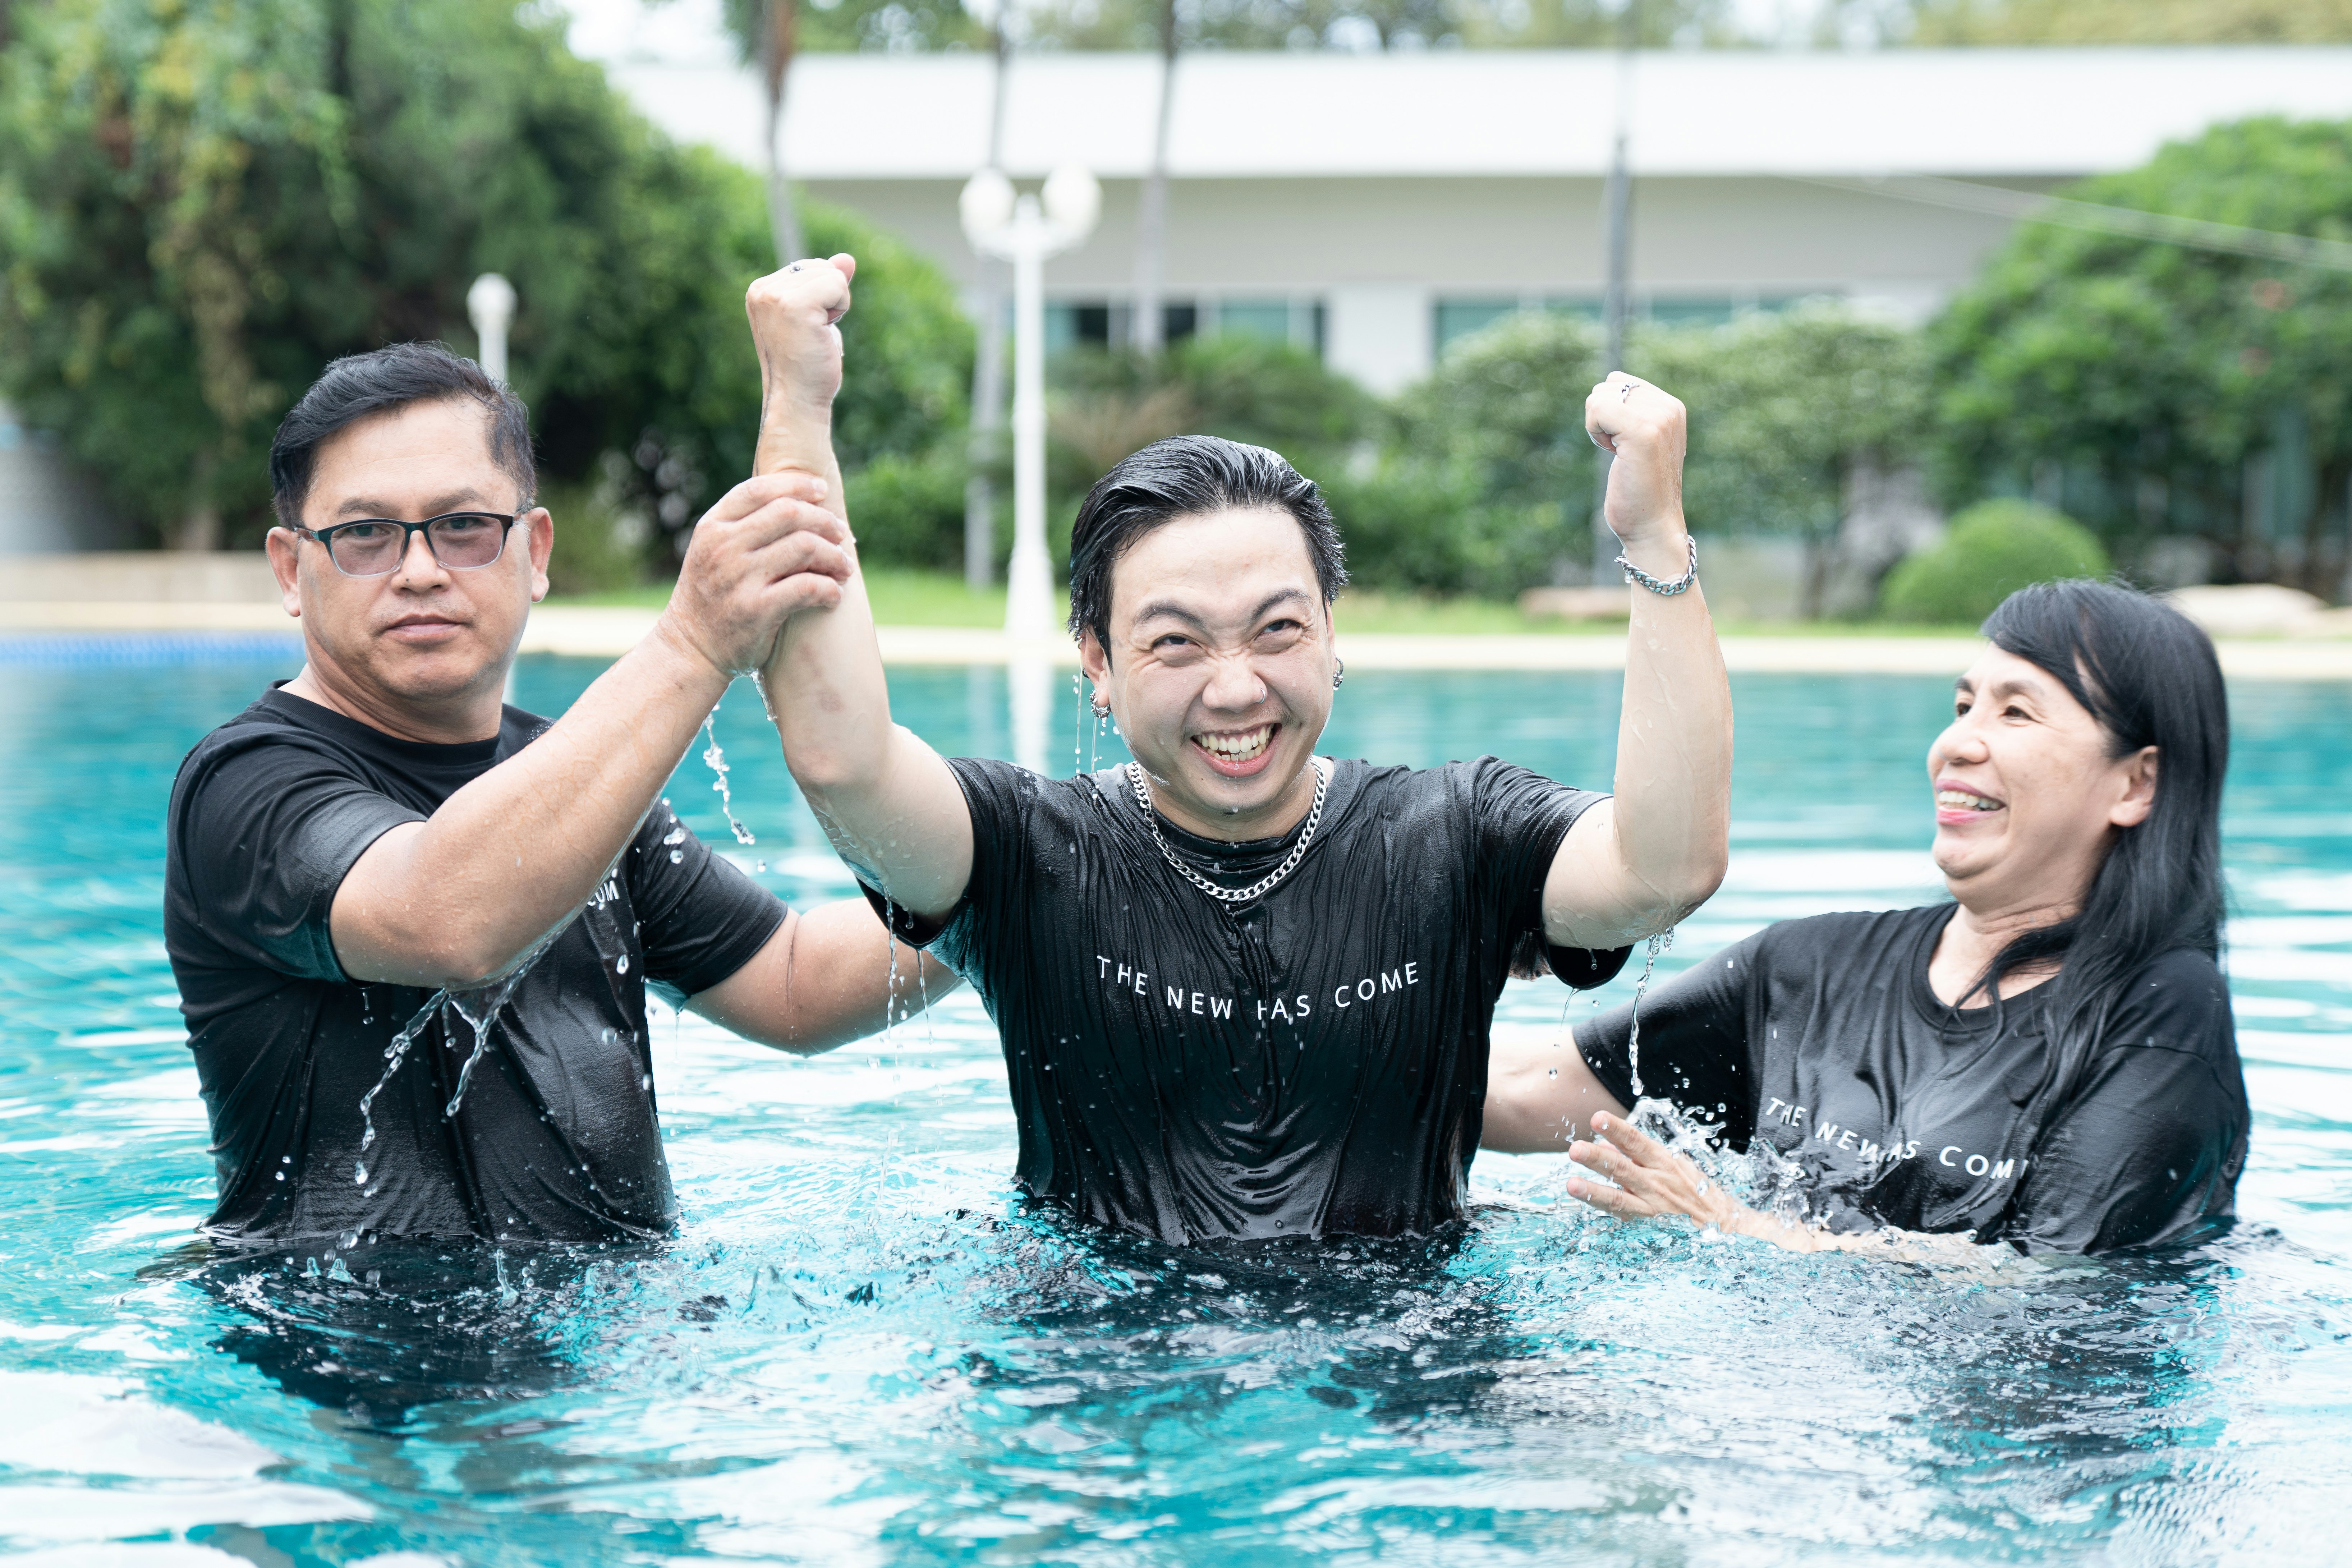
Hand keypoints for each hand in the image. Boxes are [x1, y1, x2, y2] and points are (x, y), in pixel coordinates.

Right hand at [659, 472, 852, 676]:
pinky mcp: (756, 610)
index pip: (759, 490)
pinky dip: (829, 589)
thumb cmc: (713, 596)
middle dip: (824, 521)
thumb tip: (799, 500)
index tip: (822, 491)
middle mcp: (723, 547)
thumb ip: (743, 526)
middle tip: (841, 535)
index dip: (796, 484)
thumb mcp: (713, 551)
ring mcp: (738, 578)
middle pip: (789, 513)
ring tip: (843, 568)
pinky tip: (833, 596)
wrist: (691, 649)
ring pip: (805, 547)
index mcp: (712, 527)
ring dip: (834, 556)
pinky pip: (807, 587)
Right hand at [746, 254, 856, 429]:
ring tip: (816, 334)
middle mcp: (762, 289)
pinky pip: (838, 285)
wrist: (798, 400)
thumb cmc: (807, 366)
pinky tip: (822, 333)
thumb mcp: (818, 318)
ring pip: (832, 274)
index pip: (810, 267)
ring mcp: (775, 295)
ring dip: (836, 306)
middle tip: (813, 333)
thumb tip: (848, 258)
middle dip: (830, 299)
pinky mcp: (793, 303)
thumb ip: (828, 285)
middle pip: (821, 266)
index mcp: (761, 290)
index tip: (806, 328)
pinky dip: (840, 308)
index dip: (822, 298)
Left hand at [1566, 1110, 1776, 1239]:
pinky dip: (1605, 1211)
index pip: (1637, 1142)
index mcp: (1665, 1162)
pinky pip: (1624, 1218)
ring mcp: (1653, 1208)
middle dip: (1598, 1159)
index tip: (1596, 1118)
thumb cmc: (1694, 1191)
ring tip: (1571, 1185)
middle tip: (1574, 1149)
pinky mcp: (1650, 1228)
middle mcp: (1658, 1183)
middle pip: (1623, 1169)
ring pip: (1619, 1199)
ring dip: (1594, 1192)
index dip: (1617, 1130)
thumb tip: (1604, 1146)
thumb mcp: (1671, 1166)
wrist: (1727, 1227)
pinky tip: (1585, 1205)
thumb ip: (1636, 1156)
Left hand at [1585, 372, 1688, 552]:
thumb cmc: (1638, 489)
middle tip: (1621, 451)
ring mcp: (1659, 417)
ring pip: (1599, 396)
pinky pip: (1598, 410)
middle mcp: (1669, 407)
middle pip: (1608, 385)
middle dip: (1602, 418)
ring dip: (1598, 427)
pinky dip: (1595, 433)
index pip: (1619, 381)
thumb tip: (1606, 386)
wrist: (1651, 525)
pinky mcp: (1643, 431)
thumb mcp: (1639, 440)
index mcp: (1671, 407)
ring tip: (1620, 454)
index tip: (1625, 443)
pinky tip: (1614, 454)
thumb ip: (1632, 411)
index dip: (1609, 412)